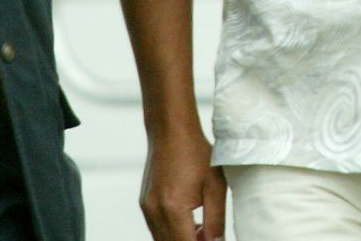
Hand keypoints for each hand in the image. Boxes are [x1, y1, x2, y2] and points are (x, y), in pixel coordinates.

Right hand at [139, 125, 225, 240]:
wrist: (170, 130)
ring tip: (202, 230)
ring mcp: (147, 208)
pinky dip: (172, 233)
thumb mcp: (215, 186)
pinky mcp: (144, 204)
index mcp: (174, 208)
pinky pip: (157, 229)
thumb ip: (216, 221)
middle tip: (209, 237)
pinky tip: (190, 223)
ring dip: (181, 240)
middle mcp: (155, 212)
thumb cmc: (196, 153)